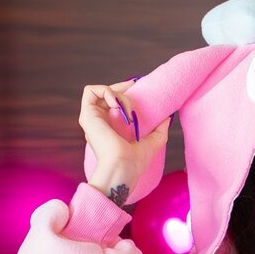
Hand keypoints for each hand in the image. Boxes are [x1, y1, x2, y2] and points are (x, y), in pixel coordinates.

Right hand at [78, 81, 169, 199]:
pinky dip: (106, 92)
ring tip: (128, 110)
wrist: (123, 167)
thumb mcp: (152, 143)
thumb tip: (167, 119)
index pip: (111, 103)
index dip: (121, 91)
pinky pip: (90, 91)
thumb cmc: (134, 162)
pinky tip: (117, 105)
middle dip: (121, 88)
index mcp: (109, 128)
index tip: (135, 85)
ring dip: (118, 94)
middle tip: (134, 86)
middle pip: (105, 94)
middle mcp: (98, 122)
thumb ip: (159, 131)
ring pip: (100, 92)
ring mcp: (91, 119)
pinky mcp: (87, 115)